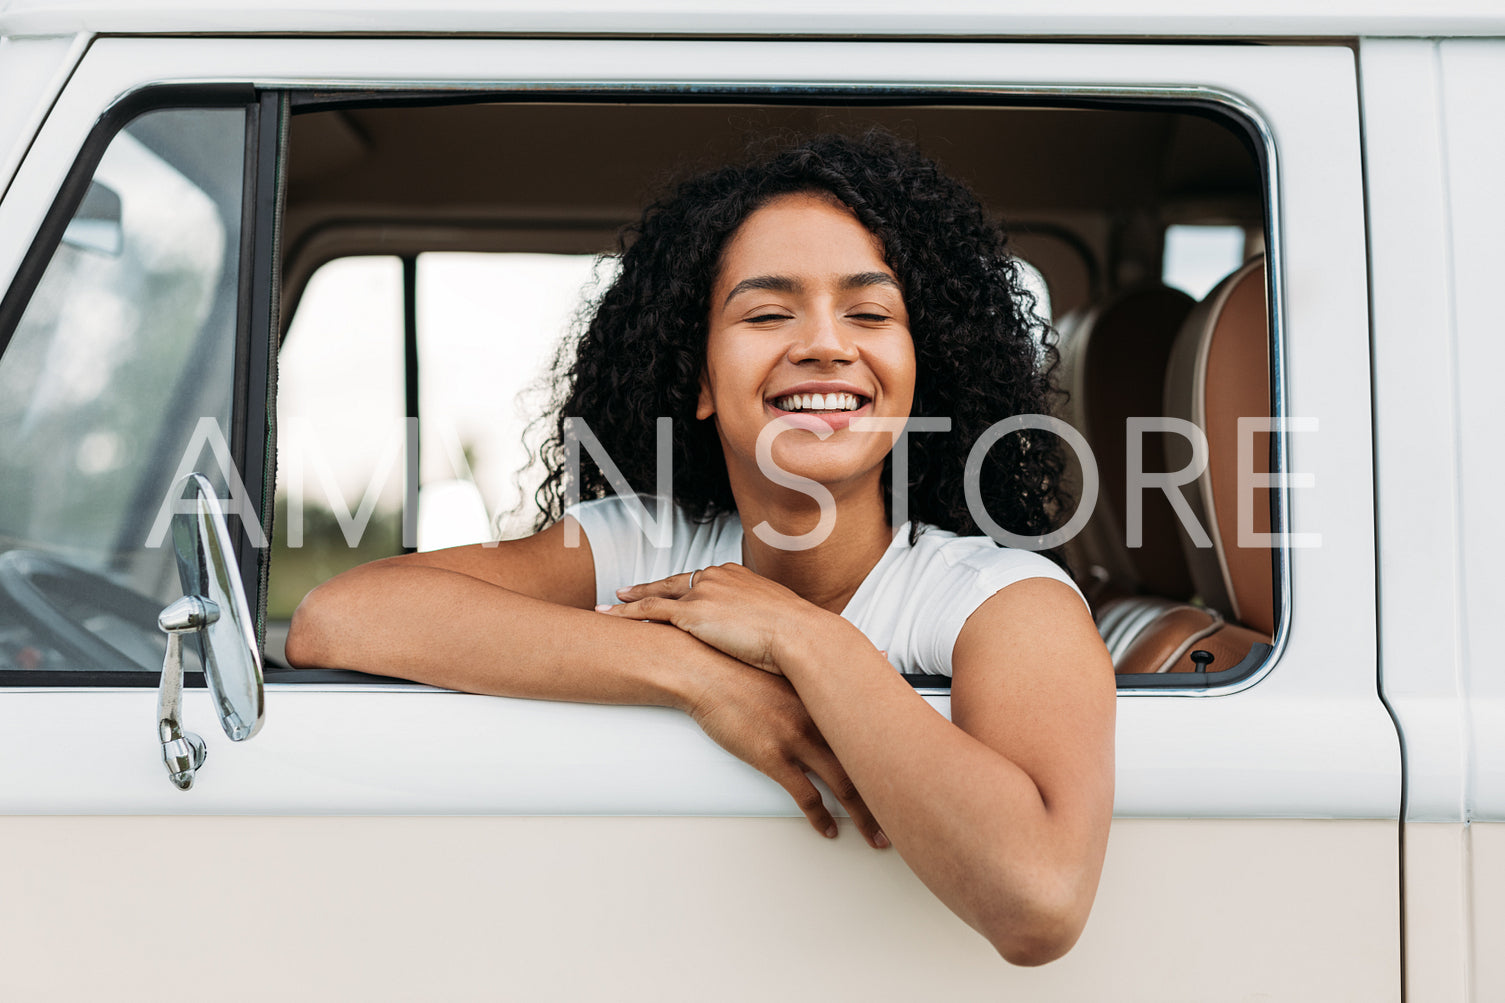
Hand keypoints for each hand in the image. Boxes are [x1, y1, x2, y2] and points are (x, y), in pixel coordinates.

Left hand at [597, 562, 840, 674]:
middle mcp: (716, 577)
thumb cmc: (799, 636)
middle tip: (624, 592)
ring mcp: (702, 593)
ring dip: (628, 603)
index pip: (700, 581)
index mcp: (737, 575)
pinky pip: (649, 613)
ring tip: (607, 607)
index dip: (679, 589)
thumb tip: (770, 636)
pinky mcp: (691, 614)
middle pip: (673, 583)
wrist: (800, 636)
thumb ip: (766, 621)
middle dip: (647, 589)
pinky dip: (625, 615)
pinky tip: (609, 620)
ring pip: (655, 597)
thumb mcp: (782, 619)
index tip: (666, 591)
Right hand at [686, 650, 888, 848]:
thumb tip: (864, 657)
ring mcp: (797, 739)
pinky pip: (805, 796)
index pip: (872, 729)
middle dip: (888, 794)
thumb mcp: (788, 666)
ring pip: (843, 785)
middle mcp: (819, 719)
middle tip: (904, 816)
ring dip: (863, 815)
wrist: (704, 669)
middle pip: (866, 763)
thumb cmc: (742, 667)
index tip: (911, 772)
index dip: (895, 754)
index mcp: (825, 697)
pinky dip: (821, 817)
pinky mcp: (772, 757)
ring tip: (876, 837)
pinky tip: (828, 830)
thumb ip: (821, 672)